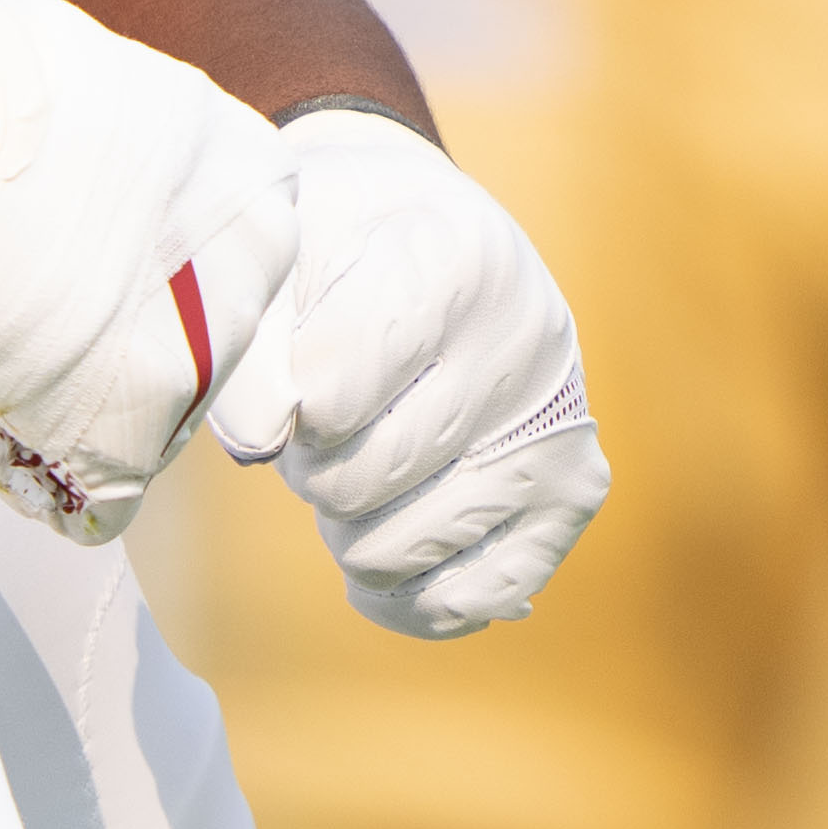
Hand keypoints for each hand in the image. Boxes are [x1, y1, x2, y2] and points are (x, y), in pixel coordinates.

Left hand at [212, 103, 606, 634]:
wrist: (441, 230)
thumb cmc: (349, 243)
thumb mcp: (287, 251)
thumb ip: (254, 344)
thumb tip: (257, 444)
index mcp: (453, 258)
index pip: (328, 398)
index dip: (281, 409)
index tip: (292, 372)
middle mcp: (523, 337)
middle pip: (361, 480)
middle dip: (311, 471)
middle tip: (319, 431)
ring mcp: (557, 419)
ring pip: (399, 548)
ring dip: (347, 531)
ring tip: (359, 469)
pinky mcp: (573, 488)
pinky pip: (470, 597)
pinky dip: (404, 598)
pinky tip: (383, 553)